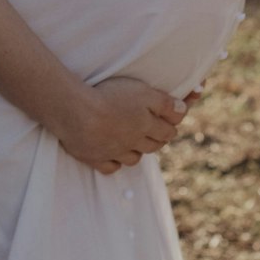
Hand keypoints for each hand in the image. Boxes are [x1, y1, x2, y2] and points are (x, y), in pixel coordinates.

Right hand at [57, 76, 204, 174]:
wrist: (76, 112)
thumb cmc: (110, 96)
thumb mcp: (143, 92)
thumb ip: (165, 103)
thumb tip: (183, 111)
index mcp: (146, 127)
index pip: (167, 131)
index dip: (170, 125)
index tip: (170, 121)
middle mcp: (132, 143)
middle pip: (152, 146)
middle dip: (157, 139)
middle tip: (155, 132)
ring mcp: (113, 153)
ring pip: (133, 158)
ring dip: (136, 151)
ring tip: (134, 142)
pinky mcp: (94, 158)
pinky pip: (110, 167)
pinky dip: (114, 162)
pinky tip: (112, 155)